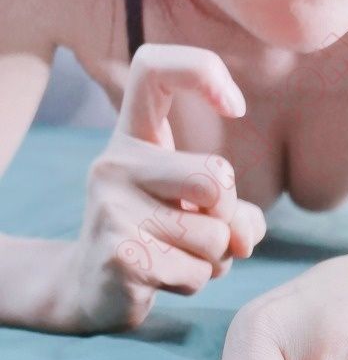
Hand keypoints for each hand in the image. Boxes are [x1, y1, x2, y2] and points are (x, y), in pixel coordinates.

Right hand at [70, 44, 265, 331]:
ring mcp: (112, 210)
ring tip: (176, 257)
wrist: (92, 291)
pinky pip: (195, 273)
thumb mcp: (201, 214)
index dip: (202, 71)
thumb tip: (243, 235)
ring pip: (213, 237)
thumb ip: (237, 214)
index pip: (153, 68)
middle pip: (216, 179)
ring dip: (212, 260)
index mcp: (133, 139)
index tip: (236, 108)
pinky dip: (193, 283)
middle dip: (228, 217)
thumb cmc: (157, 240)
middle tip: (201, 231)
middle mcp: (115, 164)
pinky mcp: (121, 257)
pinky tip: (161, 279)